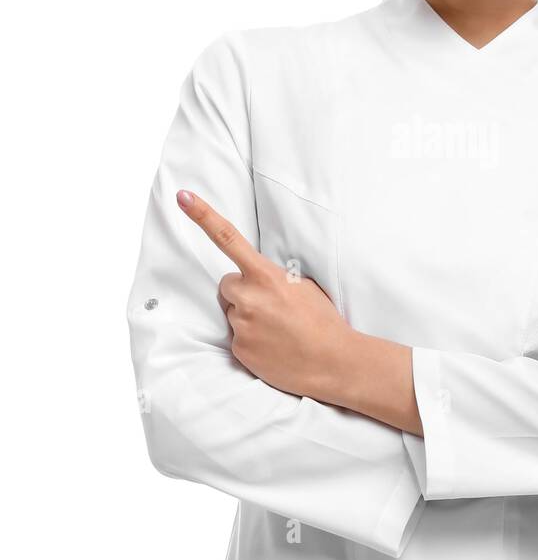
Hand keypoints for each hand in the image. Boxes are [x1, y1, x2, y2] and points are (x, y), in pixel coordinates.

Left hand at [176, 188, 348, 395]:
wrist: (332, 361)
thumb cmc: (322, 321)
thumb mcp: (304, 286)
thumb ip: (274, 277)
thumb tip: (256, 278)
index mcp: (266, 275)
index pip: (228, 239)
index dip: (203, 216)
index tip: (183, 197)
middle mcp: (249, 297)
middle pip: (227, 285)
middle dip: (242, 292)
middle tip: (270, 307)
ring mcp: (242, 324)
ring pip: (233, 312)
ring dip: (249, 317)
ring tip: (277, 330)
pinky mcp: (239, 349)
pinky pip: (237, 338)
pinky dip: (251, 341)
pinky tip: (273, 346)